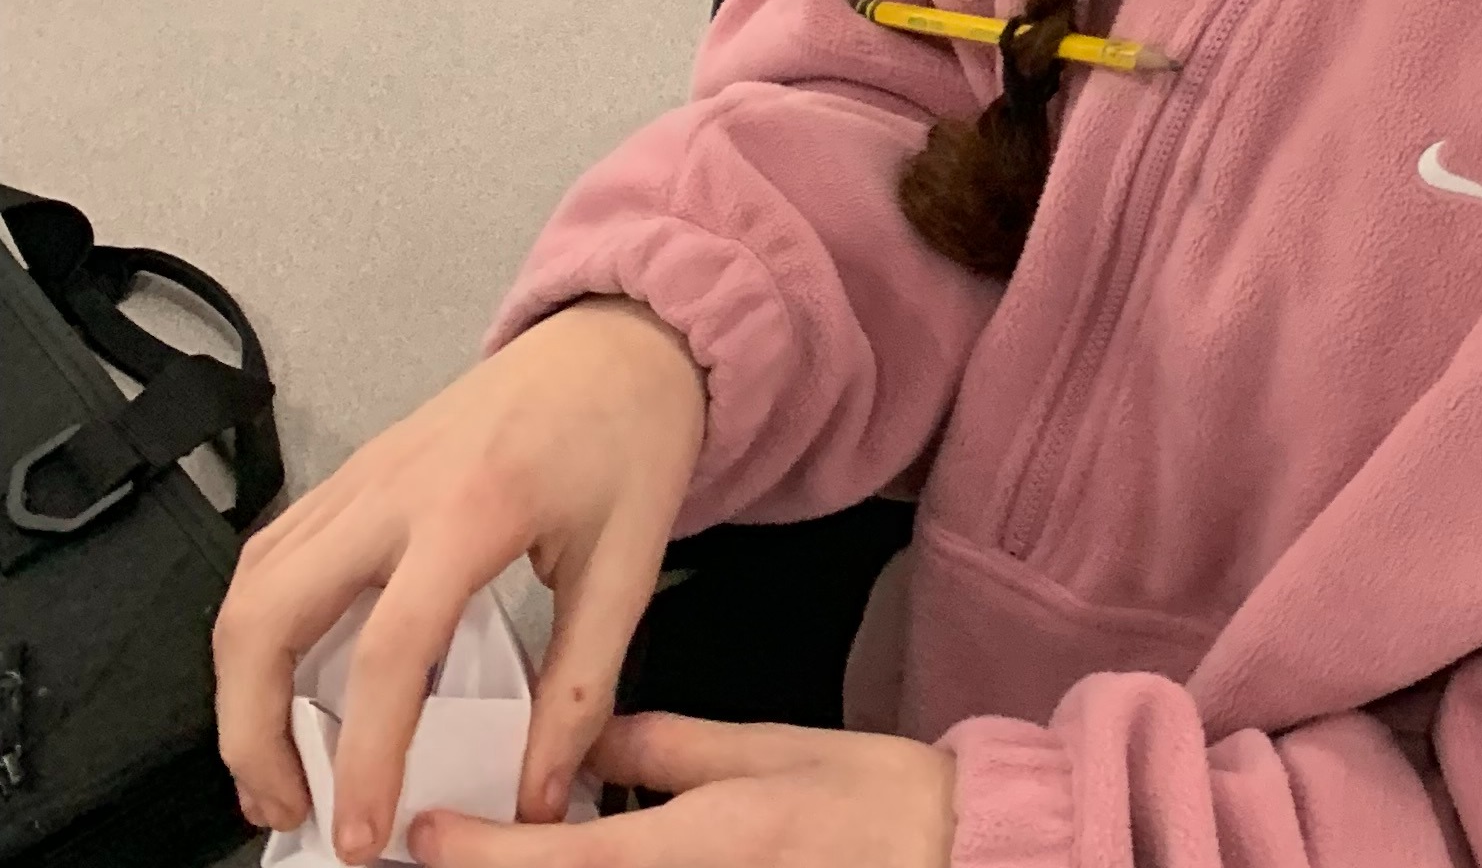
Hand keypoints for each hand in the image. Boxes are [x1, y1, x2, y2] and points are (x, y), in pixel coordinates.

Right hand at [215, 302, 706, 864]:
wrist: (623, 335)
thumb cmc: (633, 432)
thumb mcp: (632, 560)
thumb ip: (583, 683)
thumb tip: (540, 792)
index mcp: (473, 507)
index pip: (387, 653)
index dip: (363, 759)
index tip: (359, 835)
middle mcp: (396, 486)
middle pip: (266, 615)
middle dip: (249, 733)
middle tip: (289, 809)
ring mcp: (364, 472)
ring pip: (250, 584)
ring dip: (240, 686)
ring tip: (279, 765)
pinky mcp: (356, 471)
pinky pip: (273, 553)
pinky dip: (257, 628)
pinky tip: (290, 679)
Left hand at [410, 718, 955, 866]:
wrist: (944, 852)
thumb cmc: (868, 801)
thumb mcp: (764, 750)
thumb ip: (667, 749)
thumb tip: (591, 741)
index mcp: (687, 845)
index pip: (553, 857)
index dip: (475, 853)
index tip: (421, 837)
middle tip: (444, 845)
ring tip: (515, 842)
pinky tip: (588, 849)